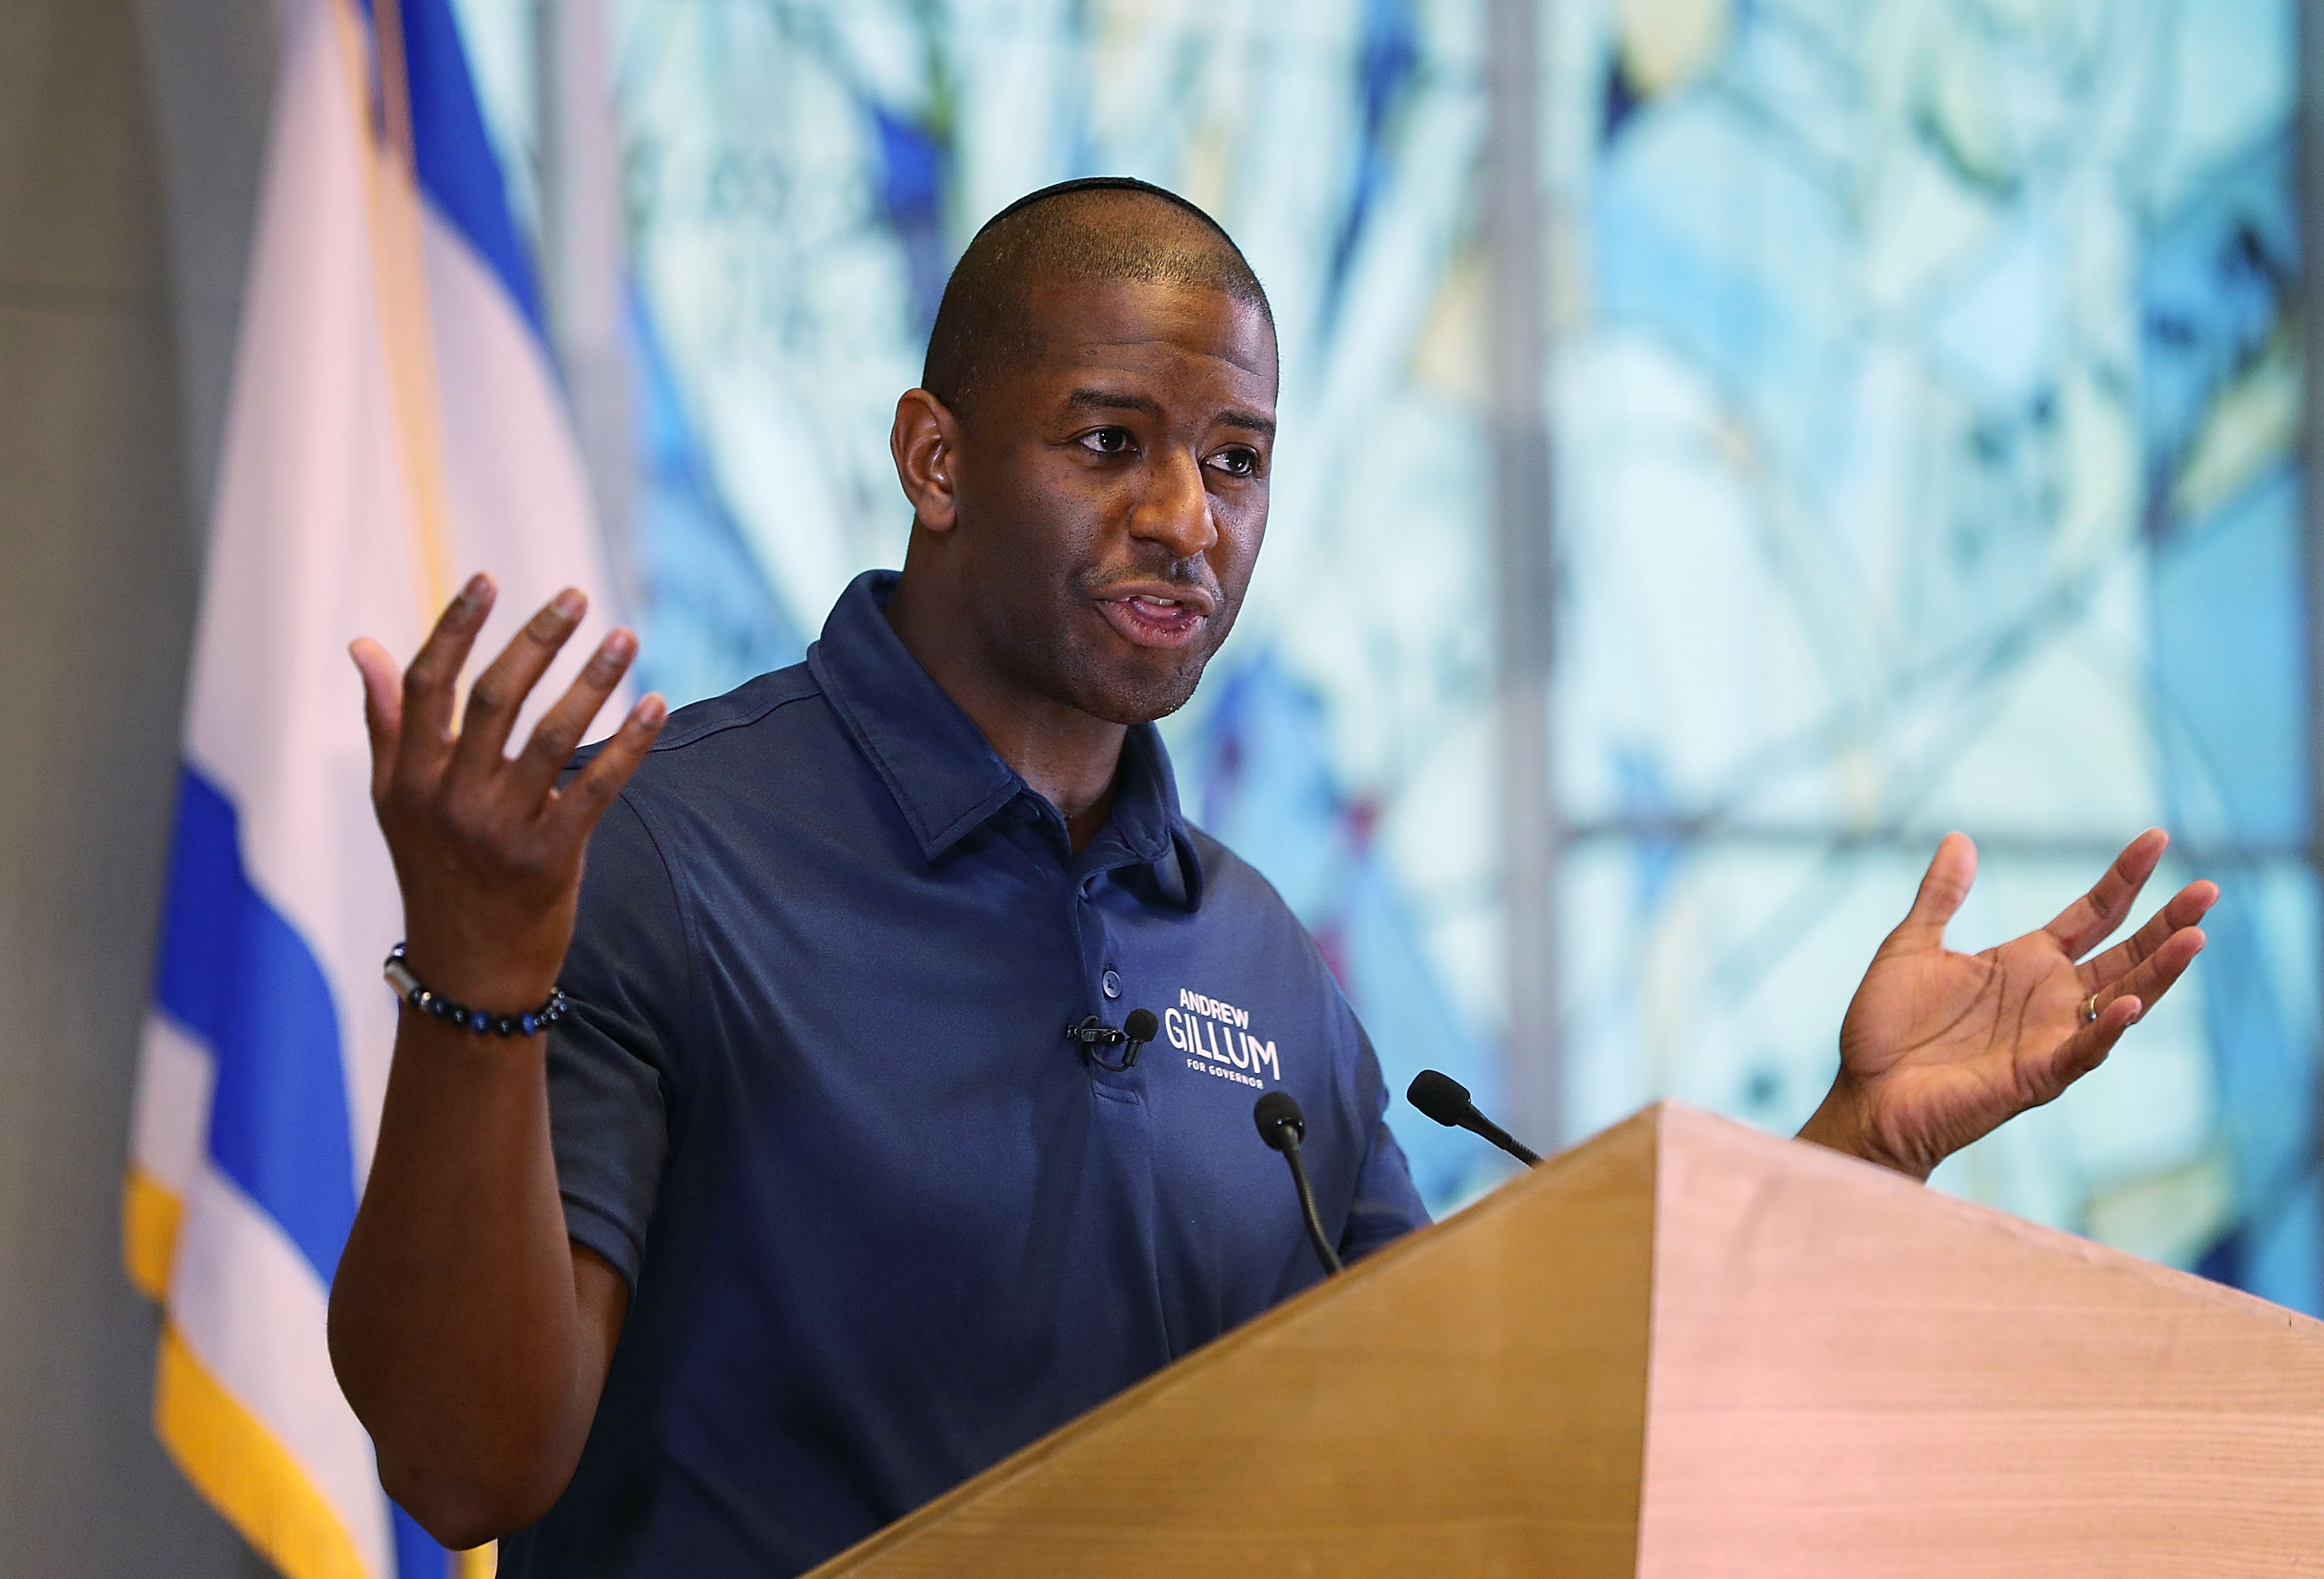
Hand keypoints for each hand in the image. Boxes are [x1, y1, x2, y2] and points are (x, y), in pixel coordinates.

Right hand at [351, 574, 666, 1012]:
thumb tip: (365, 644)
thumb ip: (387, 721)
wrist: (467, 969)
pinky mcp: (551, 858)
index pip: (428, 685)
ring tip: (625, 636)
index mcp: (409, 778)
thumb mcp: (395, 802)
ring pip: (553, 736)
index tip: (487, 580)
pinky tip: (657, 704)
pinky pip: (598, 788)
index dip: (455, 627)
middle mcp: (450, 799)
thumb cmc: (434, 870)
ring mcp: (500, 830)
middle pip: (495, 698)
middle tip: (575, 596)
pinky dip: (630, 744)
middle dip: (538, 639)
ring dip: (593, 680)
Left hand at [1796, 830, 2216, 1180]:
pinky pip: (2081, 1052)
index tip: (2157, 838)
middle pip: (2125, 953)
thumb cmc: (1887, 1028)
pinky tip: (2127, 1004)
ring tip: (2195, 936)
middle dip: (2167, 922)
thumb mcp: (1910, 945)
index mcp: (2025, 961)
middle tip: (2209, 889)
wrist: (1866, 1093)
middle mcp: (2049, 997)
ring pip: (2121, 1000)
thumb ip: (1940, 896)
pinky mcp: (2034, 1076)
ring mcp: (2049, 1037)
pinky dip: (2105, 1031)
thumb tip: (1959, 838)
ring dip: (2158, 972)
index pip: (2093, 913)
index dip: (2125, 878)